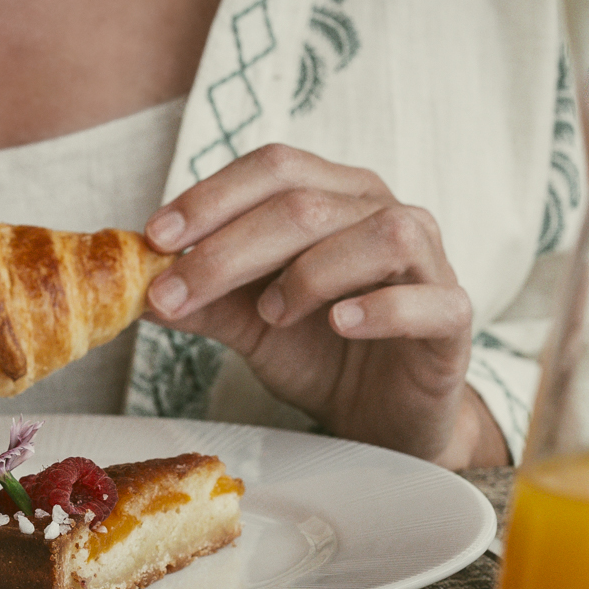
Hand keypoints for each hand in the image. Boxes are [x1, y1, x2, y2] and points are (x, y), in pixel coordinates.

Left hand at [142, 144, 507, 468]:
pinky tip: (339, 325)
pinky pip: (426, 298)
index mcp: (336, 197)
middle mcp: (384, 213)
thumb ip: (204, 301)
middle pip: (308, 203)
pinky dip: (380, 307)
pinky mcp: (454, 317)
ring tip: (270, 315)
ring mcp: (429, 262)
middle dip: (229, 248)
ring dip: (309, 272)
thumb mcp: (250, 325)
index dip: (212, 196)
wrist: (383, 419)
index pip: (275, 168)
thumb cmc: (322, 356)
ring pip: (377, 234)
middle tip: (175, 291)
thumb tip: (134, 288)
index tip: (154, 238)